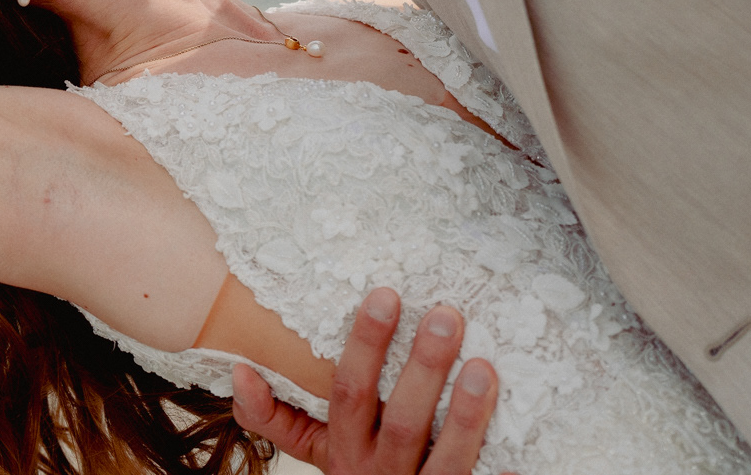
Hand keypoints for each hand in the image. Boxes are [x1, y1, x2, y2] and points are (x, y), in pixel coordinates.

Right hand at [231, 289, 512, 474]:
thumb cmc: (356, 471)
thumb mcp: (312, 449)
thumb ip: (273, 416)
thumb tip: (239, 369)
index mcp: (342, 449)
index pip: (349, 391)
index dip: (365, 344)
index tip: (386, 294)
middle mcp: (377, 473)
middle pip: (400, 421)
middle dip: (423, 367)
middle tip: (446, 314)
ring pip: (443, 457)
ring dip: (464, 412)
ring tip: (483, 365)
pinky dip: (495, 457)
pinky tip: (512, 424)